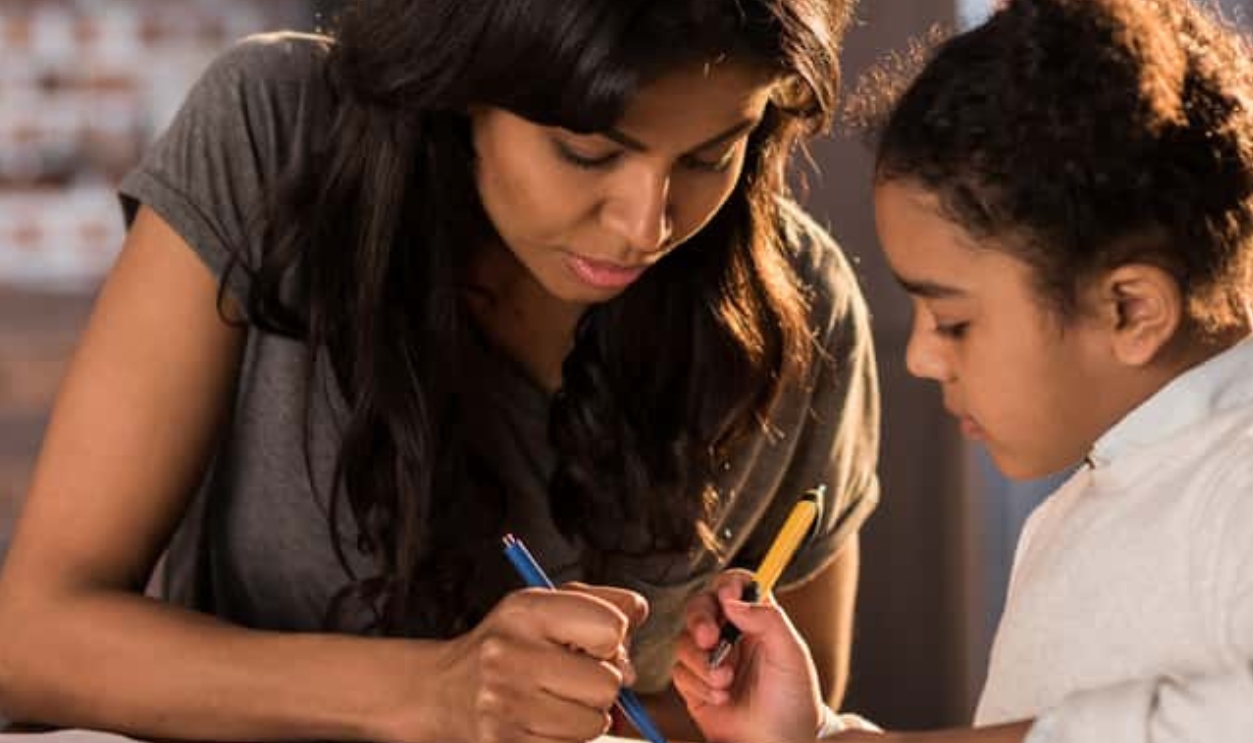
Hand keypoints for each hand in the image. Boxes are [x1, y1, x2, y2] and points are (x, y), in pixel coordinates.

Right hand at [427, 584, 647, 742]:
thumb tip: (639, 619)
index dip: (612, 640)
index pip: (611, 627)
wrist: (446, 690)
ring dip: (586, 716)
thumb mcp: (549, 606)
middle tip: (573, 679)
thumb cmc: (514, 643)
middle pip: (608, 683)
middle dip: (602, 684)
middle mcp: (509, 655)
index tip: (591, 644)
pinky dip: (566, 741)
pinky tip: (541, 723)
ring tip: (555, 701)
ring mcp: (502, 705)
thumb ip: (605, 603)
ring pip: (594, 723)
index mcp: (526, 611)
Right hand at [672, 569, 824, 742]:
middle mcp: (730, 635)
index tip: (727, 596)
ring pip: (684, 642)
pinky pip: (680, 673)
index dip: (727, 585)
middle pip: (699, 608)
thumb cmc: (794, 700)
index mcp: (757, 620)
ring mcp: (710, 660)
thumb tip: (733, 600)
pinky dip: (698, 685)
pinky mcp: (695, 686)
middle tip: (710, 640)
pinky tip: (721, 699)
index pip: (734, 587)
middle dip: (700, 621)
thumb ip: (768, 620)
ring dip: (702, 663)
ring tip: (726, 684)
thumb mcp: (791, 655)